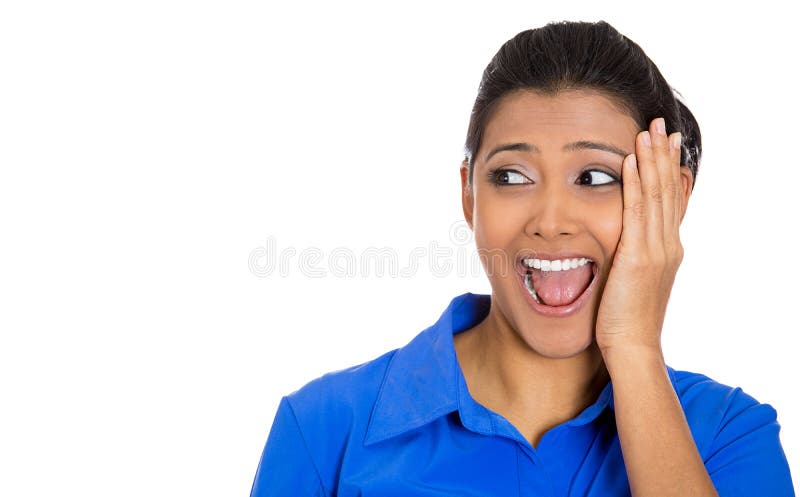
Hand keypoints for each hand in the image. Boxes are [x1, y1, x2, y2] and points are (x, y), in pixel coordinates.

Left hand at [594, 117, 686, 353]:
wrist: (633, 348)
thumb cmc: (627, 321)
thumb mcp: (636, 281)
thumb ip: (635, 257)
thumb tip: (627, 242)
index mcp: (667, 250)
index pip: (672, 201)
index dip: (670, 171)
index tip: (668, 145)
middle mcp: (667, 245)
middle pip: (667, 190)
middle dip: (663, 155)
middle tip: (659, 125)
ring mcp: (656, 250)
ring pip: (655, 195)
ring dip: (651, 160)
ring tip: (647, 131)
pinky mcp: (638, 258)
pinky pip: (635, 212)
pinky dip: (634, 184)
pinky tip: (630, 162)